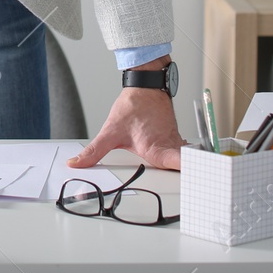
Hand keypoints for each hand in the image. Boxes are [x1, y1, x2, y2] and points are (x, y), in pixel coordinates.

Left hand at [66, 87, 186, 171]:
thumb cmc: (132, 106)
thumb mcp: (110, 131)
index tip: (195, 179)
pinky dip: (184, 160)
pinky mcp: (175, 138)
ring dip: (189, 170)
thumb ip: (94, 152)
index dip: (188, 172)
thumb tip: (77, 164)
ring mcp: (174, 142)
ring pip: (185, 160)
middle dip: (190, 178)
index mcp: (155, 148)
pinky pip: (182, 152)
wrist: (145, 85)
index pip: (177, 164)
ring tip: (196, 180)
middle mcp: (168, 146)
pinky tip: (184, 165)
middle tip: (195, 187)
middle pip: (185, 168)